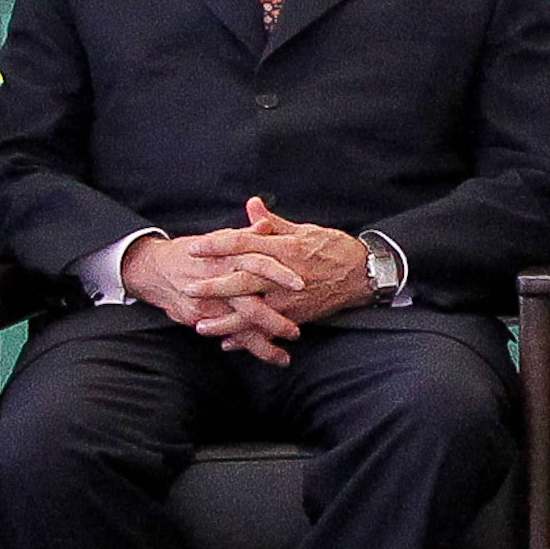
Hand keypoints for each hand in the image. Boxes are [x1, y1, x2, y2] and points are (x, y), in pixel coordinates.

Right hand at [122, 229, 312, 365]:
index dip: (279, 273)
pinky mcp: (199, 317)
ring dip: (262, 342)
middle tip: (296, 332)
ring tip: (285, 357)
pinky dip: (245, 346)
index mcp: (227, 256)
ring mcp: (208, 302)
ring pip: (238, 326)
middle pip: (249, 302)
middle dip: (273, 320)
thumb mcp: (220, 238)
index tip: (301, 285)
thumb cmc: (195, 252)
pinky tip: (265, 356)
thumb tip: (267, 224)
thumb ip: (247, 236)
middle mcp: (218, 280)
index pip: (257, 262)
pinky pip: (226, 335)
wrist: (155, 268)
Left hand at [182, 200, 374, 343]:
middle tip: (188, 289)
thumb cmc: (331, 248)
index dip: (217, 246)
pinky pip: (268, 329)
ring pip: (252, 312)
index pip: (243, 244)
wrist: (361, 274)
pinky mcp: (296, 316)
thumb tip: (252, 205)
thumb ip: (272, 223)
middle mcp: (283, 275)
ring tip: (200, 327)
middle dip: (213, 287)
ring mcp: (289, 299)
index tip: (194, 248)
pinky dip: (248, 337)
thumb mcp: (303, 229)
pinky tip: (227, 343)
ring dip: (225, 321)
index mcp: (283, 248)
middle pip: (242, 281)